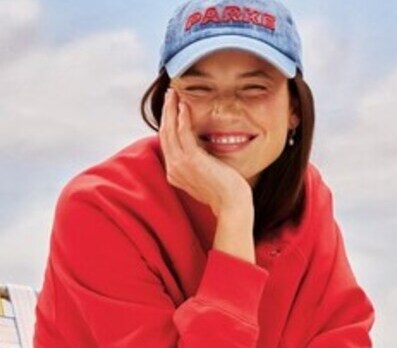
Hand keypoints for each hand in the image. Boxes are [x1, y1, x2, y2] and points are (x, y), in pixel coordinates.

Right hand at [159, 88, 252, 216]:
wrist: (232, 204)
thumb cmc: (224, 192)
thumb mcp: (205, 175)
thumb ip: (197, 163)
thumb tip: (200, 151)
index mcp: (174, 172)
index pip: (166, 142)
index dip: (167, 123)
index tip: (171, 107)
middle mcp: (173, 168)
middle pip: (164, 133)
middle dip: (166, 112)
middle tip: (169, 94)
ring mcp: (180, 164)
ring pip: (170, 130)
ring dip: (171, 109)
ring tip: (173, 93)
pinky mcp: (191, 160)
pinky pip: (183, 133)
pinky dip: (181, 118)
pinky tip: (184, 106)